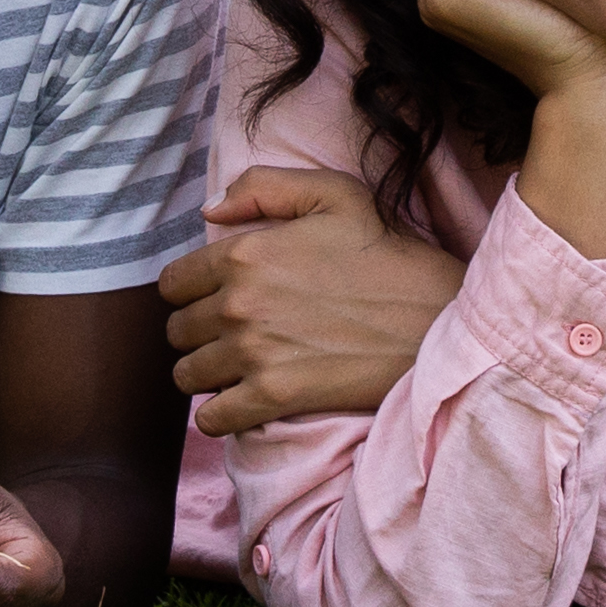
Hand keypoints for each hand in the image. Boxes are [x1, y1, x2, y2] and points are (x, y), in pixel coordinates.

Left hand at [160, 167, 468, 435]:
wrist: (434, 317)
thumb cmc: (386, 253)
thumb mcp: (334, 194)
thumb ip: (263, 187)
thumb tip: (210, 212)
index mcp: (243, 253)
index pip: (171, 284)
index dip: (188, 292)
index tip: (211, 299)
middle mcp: (238, 304)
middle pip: (177, 332)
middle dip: (197, 333)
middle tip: (229, 335)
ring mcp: (254, 353)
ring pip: (187, 376)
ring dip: (205, 374)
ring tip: (234, 369)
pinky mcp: (274, 397)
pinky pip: (213, 419)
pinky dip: (220, 415)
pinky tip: (242, 401)